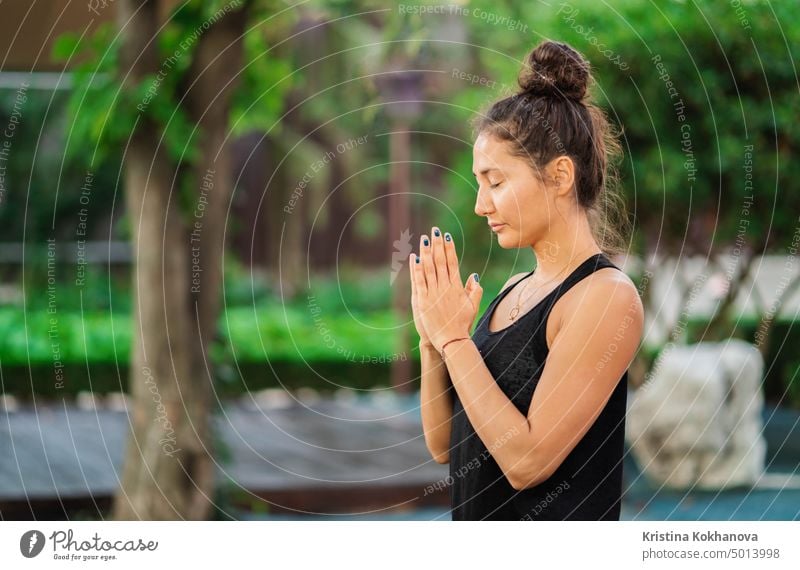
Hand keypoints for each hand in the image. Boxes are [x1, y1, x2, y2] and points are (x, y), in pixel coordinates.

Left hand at [409, 226, 482, 353]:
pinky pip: (419, 281)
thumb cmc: (462, 324)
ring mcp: (433, 293)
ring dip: (427, 252)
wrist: (451, 340)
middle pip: (440, 261)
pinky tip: (415, 257)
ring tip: (425, 239)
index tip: (446, 236)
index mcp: (456, 287)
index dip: (449, 248)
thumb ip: (475, 290)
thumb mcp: (472, 306)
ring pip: (429, 268)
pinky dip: (417, 268)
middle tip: (434, 231)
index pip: (452, 263)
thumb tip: (474, 276)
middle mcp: (445, 287)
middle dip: (437, 245)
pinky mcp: (423, 301)